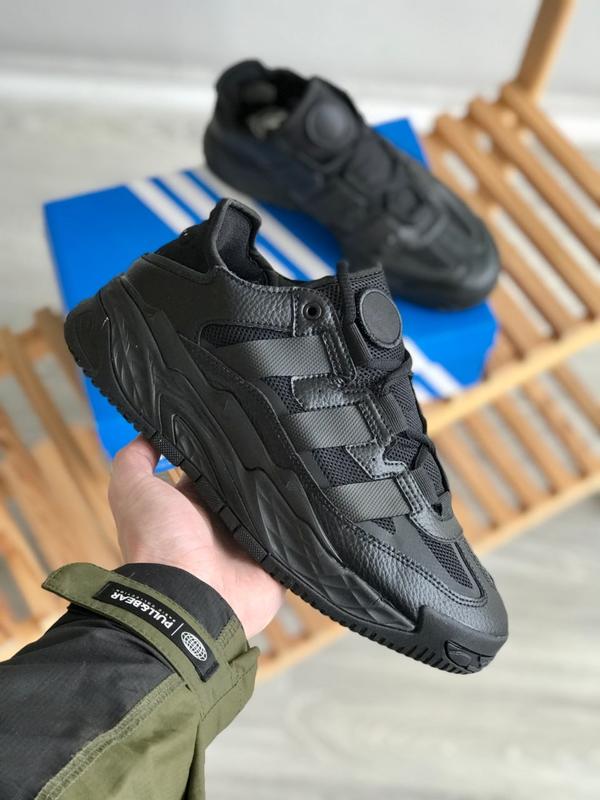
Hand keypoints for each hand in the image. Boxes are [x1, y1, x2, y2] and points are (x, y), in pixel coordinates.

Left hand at [108, 436, 284, 637]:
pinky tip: (315, 500)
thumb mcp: (132, 490)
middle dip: (258, 469)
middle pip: (245, 488)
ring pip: (272, 509)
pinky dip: (302, 526)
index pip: (211, 469)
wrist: (189, 599)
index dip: (221, 448)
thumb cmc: (158, 545)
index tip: (238, 420)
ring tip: (304, 462)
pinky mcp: (274, 563)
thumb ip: (135, 459)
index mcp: (190, 507)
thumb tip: (148, 430)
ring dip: (283, 494)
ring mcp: (248, 545)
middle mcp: (219, 525)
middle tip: (278, 438)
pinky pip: (294, 540)